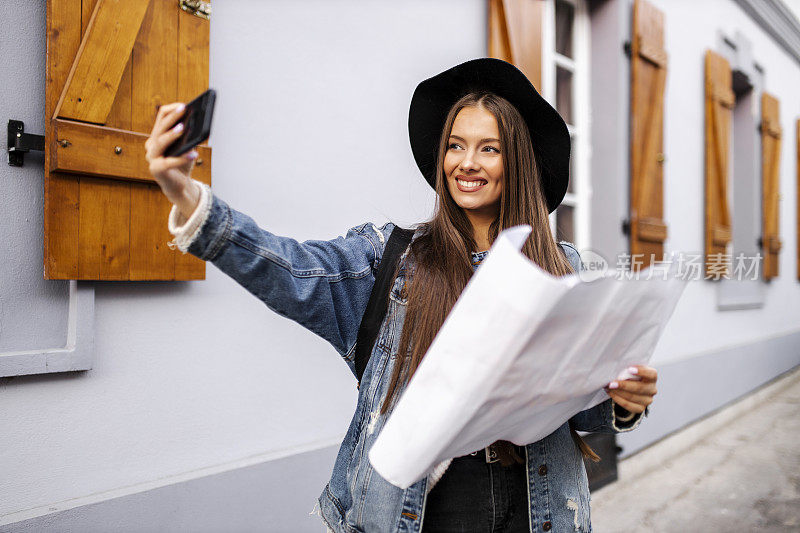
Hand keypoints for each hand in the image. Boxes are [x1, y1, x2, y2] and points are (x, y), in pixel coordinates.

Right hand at [144, 102, 200, 217]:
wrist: (180, 186)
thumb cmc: (183, 164)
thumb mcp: (188, 148)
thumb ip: (189, 137)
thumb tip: (196, 125)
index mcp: (157, 136)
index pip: (160, 118)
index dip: (171, 110)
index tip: (183, 105)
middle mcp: (151, 145)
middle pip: (160, 128)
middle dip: (172, 118)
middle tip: (183, 109)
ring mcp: (152, 157)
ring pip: (160, 142)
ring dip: (172, 134)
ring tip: (183, 128)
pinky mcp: (156, 170)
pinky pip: (169, 162)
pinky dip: (181, 158)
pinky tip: (194, 155)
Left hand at [604, 365, 656, 413]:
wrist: (632, 387)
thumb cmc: (630, 375)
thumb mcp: (631, 369)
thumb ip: (628, 367)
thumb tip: (615, 368)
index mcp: (652, 377)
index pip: (651, 374)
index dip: (641, 372)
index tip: (630, 369)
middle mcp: (652, 389)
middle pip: (639, 387)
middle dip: (624, 385)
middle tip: (611, 383)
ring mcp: (647, 400)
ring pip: (632, 397)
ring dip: (618, 392)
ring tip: (608, 387)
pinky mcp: (641, 408)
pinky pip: (628, 405)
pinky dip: (617, 398)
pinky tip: (610, 392)